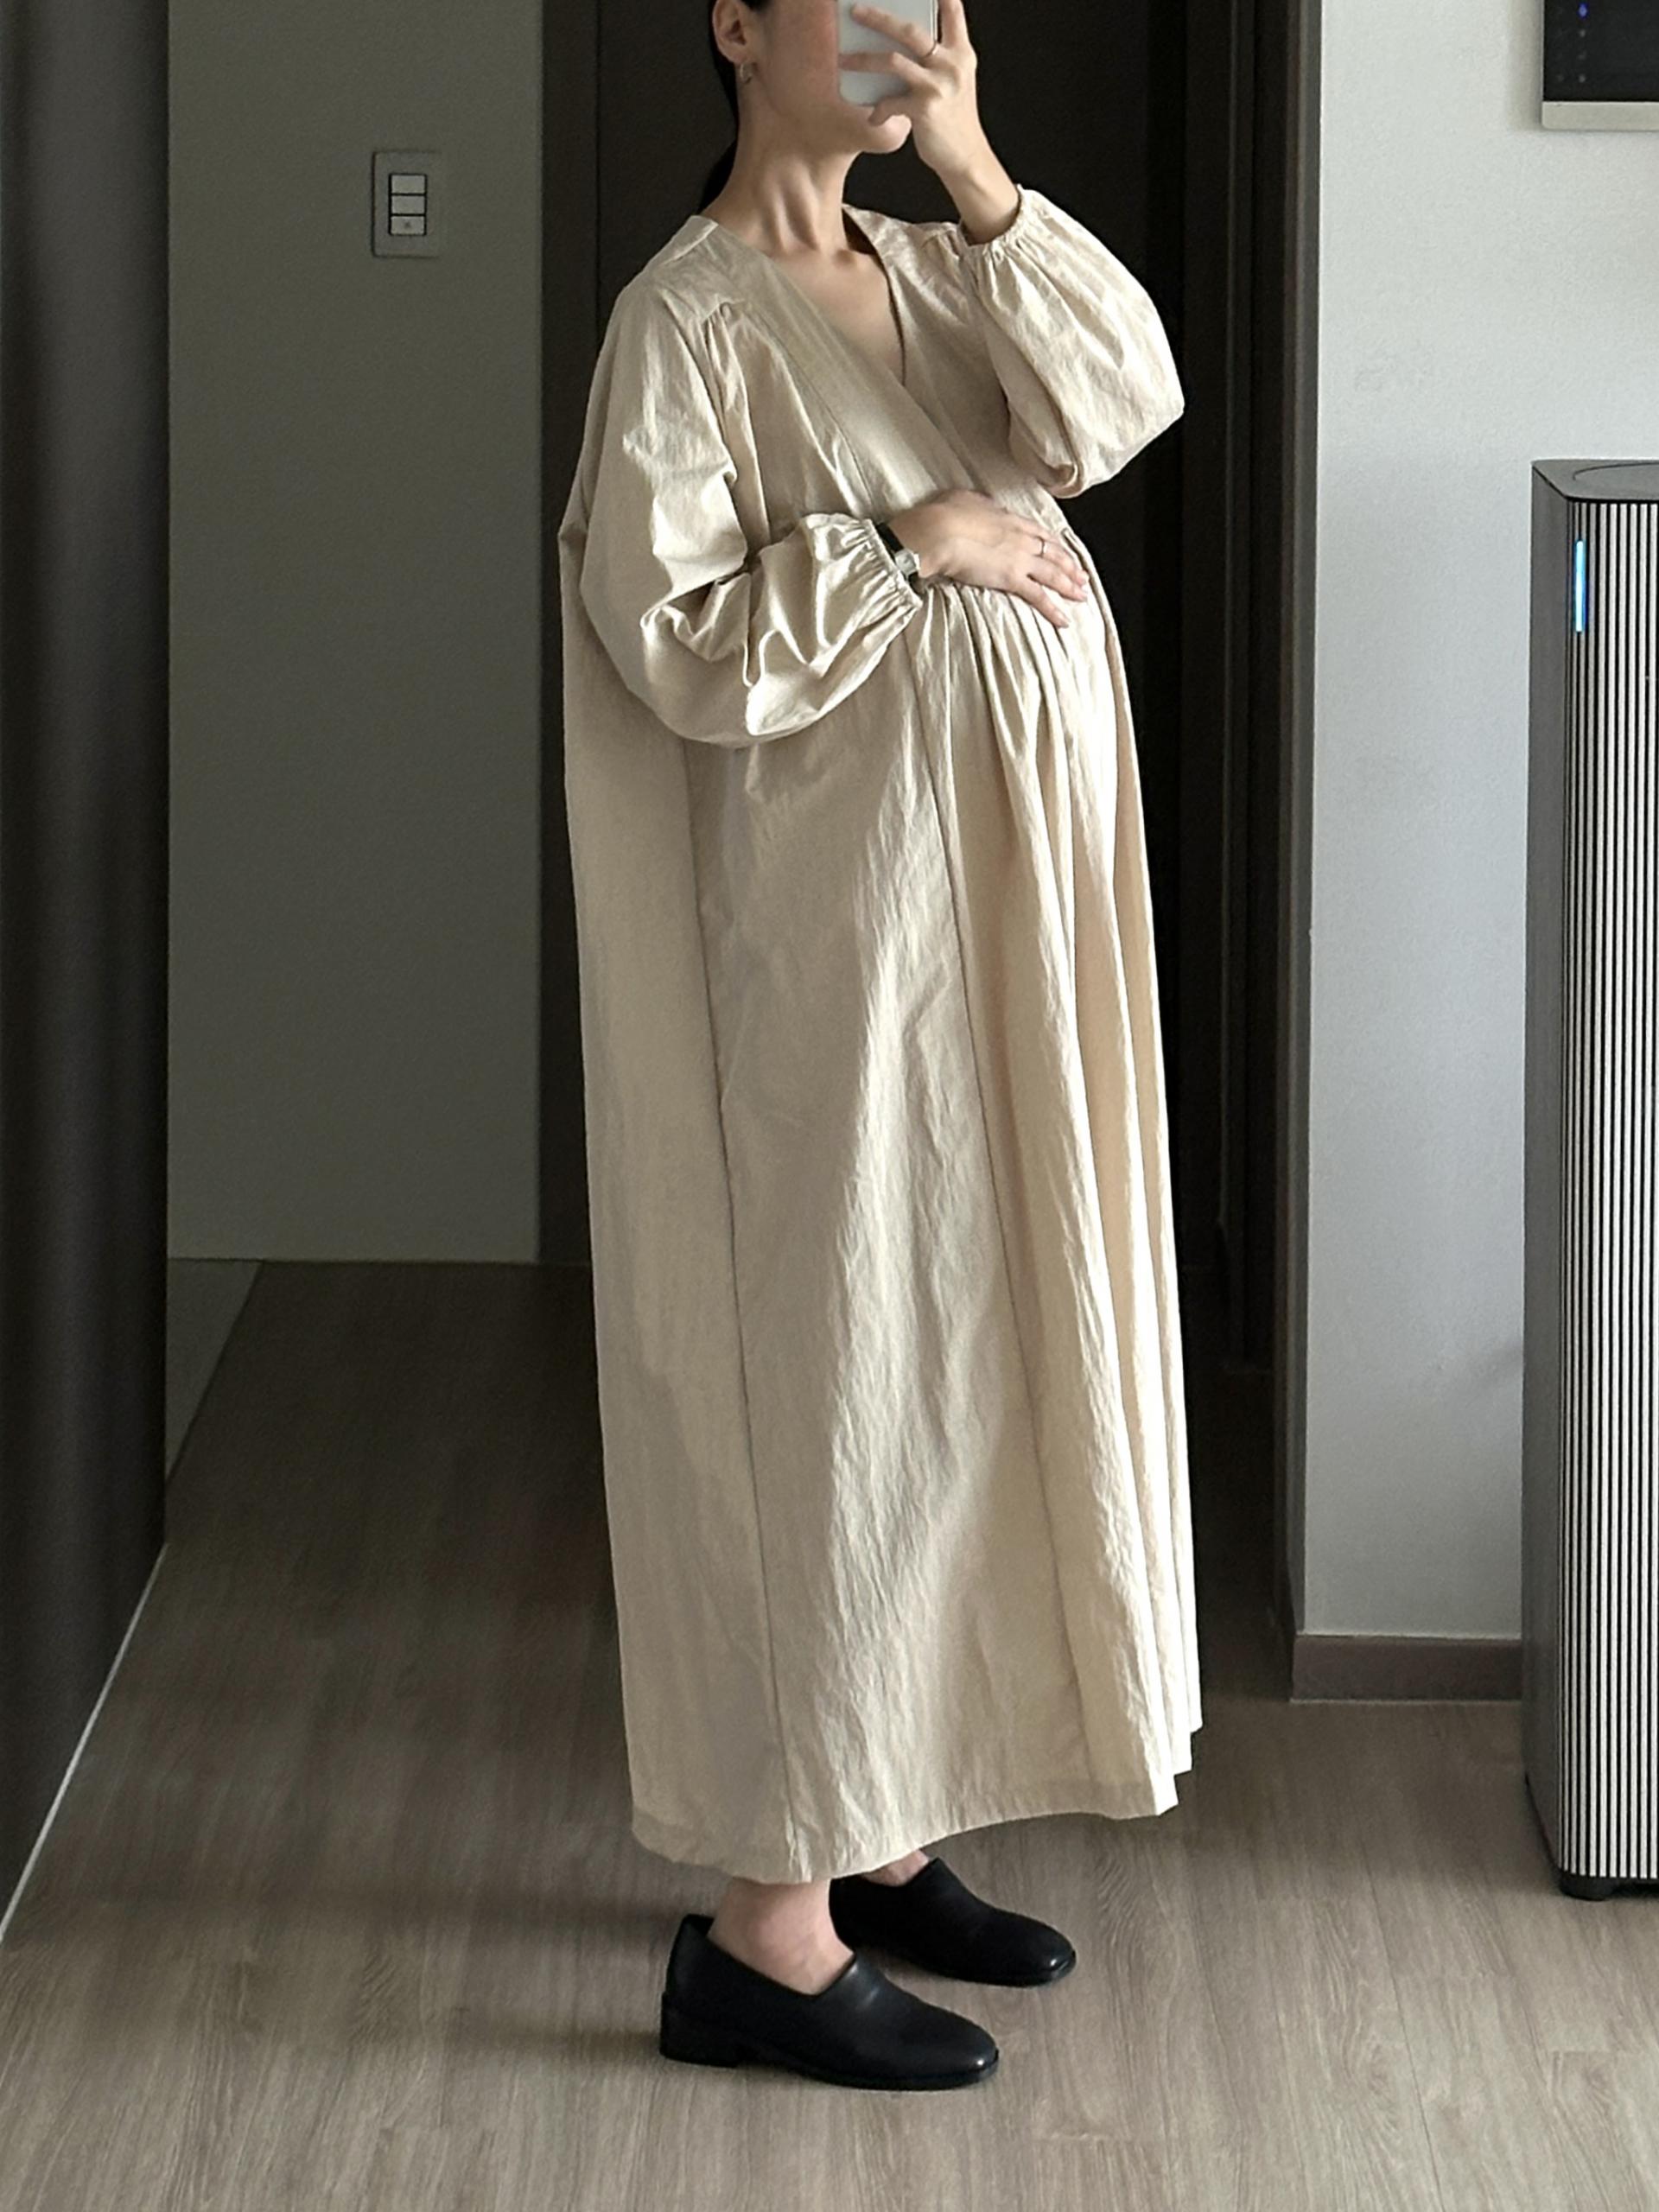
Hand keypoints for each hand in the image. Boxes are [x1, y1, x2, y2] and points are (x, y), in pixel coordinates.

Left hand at [843, 0, 992, 180]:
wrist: (965, 157)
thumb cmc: (953, 117)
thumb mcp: (953, 81)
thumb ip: (935, 58)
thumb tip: (895, 42)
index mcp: (961, 53)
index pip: (952, 10)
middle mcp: (952, 64)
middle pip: (910, 30)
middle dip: (879, 18)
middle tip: (855, 11)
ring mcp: (938, 86)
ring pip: (893, 61)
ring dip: (863, 60)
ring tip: (843, 60)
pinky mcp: (925, 109)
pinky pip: (891, 101)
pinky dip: (879, 109)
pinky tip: (874, 117)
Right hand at [890, 491, 1090, 631]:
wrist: (939, 531)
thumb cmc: (944, 515)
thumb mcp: (964, 500)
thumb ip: (979, 506)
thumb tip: (979, 508)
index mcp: (1010, 518)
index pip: (1040, 533)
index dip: (1054, 543)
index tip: (1063, 550)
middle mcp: (1021, 537)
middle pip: (1053, 553)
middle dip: (1070, 565)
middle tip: (1082, 576)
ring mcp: (1019, 558)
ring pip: (1053, 573)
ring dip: (1070, 586)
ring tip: (1082, 596)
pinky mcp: (1012, 579)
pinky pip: (1039, 596)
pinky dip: (1053, 609)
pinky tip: (1064, 619)